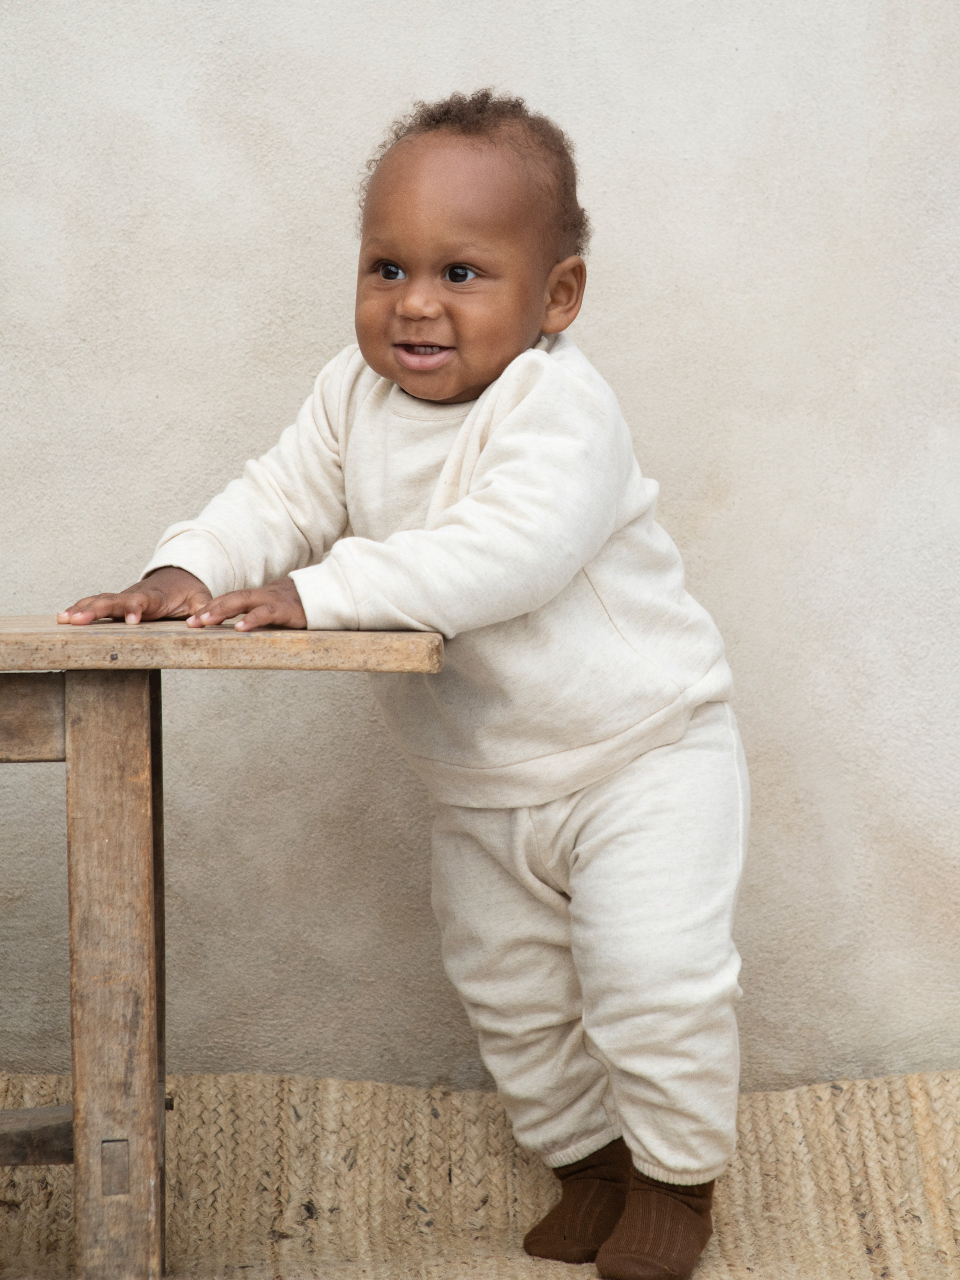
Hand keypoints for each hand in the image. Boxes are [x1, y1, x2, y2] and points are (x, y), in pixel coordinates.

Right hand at [58, 567, 212, 624]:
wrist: (179, 578)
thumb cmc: (190, 591)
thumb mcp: (201, 598)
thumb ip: (203, 609)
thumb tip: (198, 623)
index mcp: (156, 598)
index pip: (143, 602)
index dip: (135, 609)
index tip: (131, 619)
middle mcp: (135, 596)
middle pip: (113, 601)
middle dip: (95, 610)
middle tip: (77, 620)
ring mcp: (124, 599)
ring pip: (101, 601)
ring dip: (82, 609)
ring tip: (63, 618)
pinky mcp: (117, 603)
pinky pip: (96, 604)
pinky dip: (80, 608)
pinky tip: (63, 616)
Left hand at [186, 576, 306, 630]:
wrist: (334, 595)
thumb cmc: (309, 607)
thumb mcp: (284, 610)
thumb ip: (267, 616)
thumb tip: (249, 628)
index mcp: (264, 595)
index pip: (233, 598)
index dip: (213, 607)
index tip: (194, 619)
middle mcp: (267, 594)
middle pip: (234, 597)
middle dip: (211, 608)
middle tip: (191, 622)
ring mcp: (277, 600)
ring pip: (245, 601)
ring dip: (223, 610)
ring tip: (206, 621)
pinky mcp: (289, 610)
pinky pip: (268, 613)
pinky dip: (253, 619)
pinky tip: (240, 628)